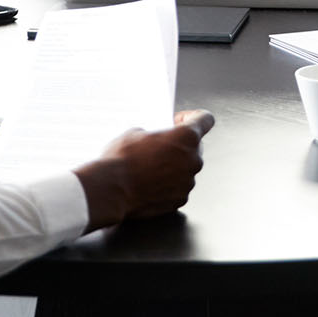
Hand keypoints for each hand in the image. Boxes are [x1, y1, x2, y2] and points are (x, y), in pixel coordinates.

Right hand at [73, 109, 214, 229]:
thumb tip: (155, 140)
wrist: (111, 190)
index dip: (193, 117)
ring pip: (187, 168)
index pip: (206, 119)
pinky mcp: (180, 199)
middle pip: (196, 146)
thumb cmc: (121, 160)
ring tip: (150, 167)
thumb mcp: (135, 133)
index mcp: (187, 137)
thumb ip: (155, 134)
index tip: (180, 121)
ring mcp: (188, 181)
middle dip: (180, 144)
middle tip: (160, 146)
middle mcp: (193, 159)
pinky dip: (169, 184)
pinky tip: (150, 182)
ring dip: (174, 166)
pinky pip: (179, 186)